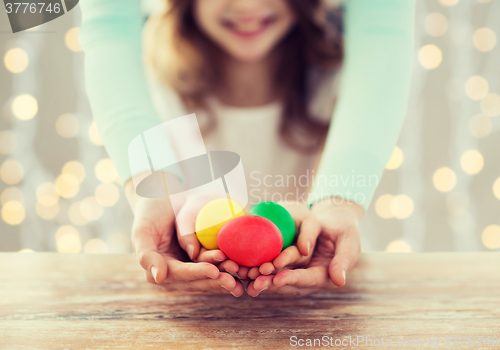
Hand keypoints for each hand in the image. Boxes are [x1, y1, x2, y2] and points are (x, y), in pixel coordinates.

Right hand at [125, 176, 243, 296]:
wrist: (163, 197)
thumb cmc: (150, 212)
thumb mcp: (142, 229)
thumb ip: (146, 255)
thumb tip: (158, 278)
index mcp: (160, 269)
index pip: (180, 274)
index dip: (197, 273)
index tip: (214, 271)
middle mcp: (176, 272)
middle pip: (198, 280)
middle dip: (216, 280)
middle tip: (234, 279)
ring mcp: (190, 266)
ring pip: (210, 276)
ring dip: (225, 276)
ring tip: (241, 273)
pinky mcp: (203, 258)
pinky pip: (217, 265)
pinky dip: (228, 266)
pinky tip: (243, 267)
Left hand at [246, 198, 362, 296]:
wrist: (335, 220)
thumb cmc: (345, 229)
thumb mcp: (349, 241)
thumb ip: (344, 260)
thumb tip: (339, 281)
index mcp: (326, 276)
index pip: (308, 279)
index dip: (293, 279)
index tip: (278, 279)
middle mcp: (309, 276)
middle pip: (289, 282)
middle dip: (272, 282)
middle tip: (255, 281)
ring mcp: (297, 270)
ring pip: (277, 276)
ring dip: (262, 277)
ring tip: (246, 275)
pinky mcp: (287, 261)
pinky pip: (272, 265)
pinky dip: (259, 266)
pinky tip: (245, 266)